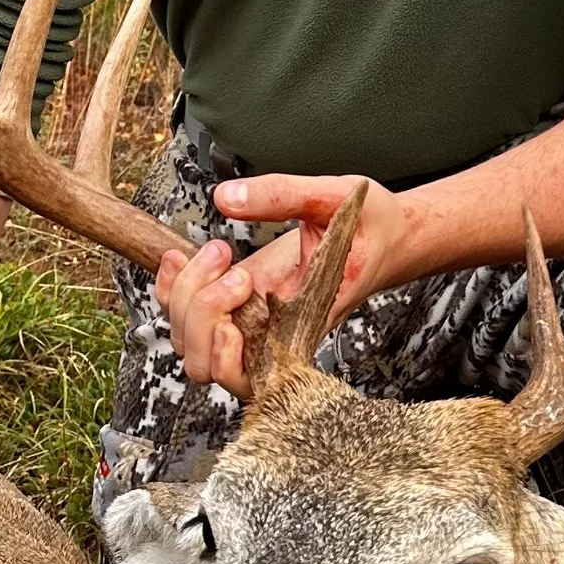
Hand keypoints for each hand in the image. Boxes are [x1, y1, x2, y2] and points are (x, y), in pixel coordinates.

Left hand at [155, 174, 406, 398]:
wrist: (388, 240)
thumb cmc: (370, 228)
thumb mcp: (334, 197)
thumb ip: (281, 195)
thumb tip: (226, 198)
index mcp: (302, 324)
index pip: (245, 368)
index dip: (222, 336)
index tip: (241, 278)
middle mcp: (275, 339)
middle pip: (205, 365)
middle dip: (196, 309)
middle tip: (224, 255)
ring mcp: (255, 332)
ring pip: (192, 352)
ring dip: (183, 304)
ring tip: (212, 255)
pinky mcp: (243, 315)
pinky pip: (192, 326)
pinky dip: (176, 294)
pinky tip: (185, 257)